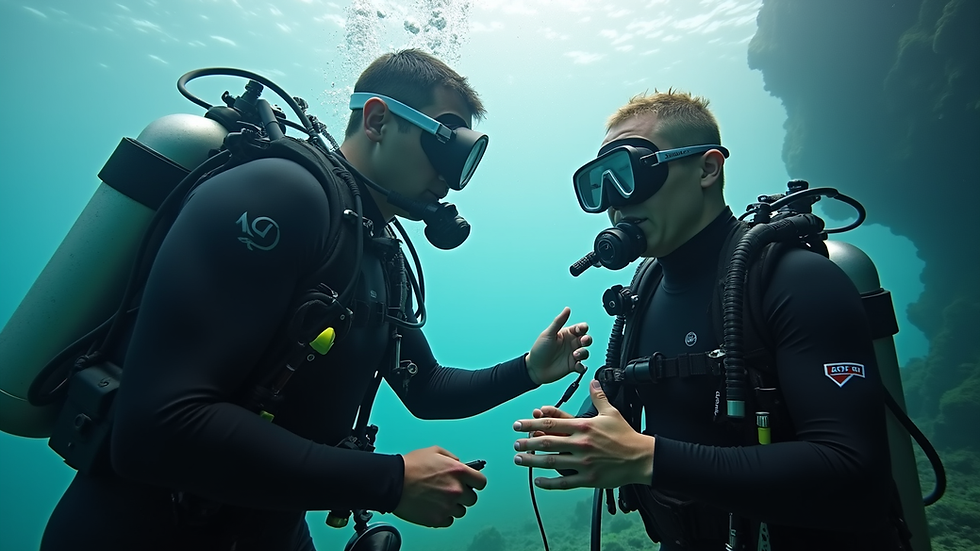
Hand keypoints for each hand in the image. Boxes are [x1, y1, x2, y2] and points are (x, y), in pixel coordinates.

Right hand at [393, 446, 487, 527]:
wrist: (392, 482)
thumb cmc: (410, 466)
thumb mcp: (434, 451)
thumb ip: (452, 458)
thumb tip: (459, 463)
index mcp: (458, 471)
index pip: (481, 482)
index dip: (475, 483)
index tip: (471, 484)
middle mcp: (456, 490)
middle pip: (472, 499)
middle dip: (463, 495)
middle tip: (450, 490)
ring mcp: (448, 506)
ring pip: (461, 511)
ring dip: (453, 506)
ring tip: (438, 498)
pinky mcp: (438, 519)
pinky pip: (449, 520)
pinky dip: (443, 515)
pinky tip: (433, 506)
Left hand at [512, 380, 654, 489]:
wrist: (641, 458)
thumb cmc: (626, 436)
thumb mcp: (611, 412)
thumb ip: (598, 397)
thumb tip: (592, 382)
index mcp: (583, 427)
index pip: (552, 423)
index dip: (532, 423)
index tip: (519, 424)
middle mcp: (580, 444)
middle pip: (547, 442)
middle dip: (527, 442)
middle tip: (515, 443)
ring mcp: (583, 463)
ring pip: (551, 462)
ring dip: (532, 461)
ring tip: (519, 459)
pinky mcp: (588, 479)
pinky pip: (564, 482)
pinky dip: (549, 483)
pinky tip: (538, 481)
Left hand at [525, 307, 591, 384]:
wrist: (534, 368)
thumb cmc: (539, 349)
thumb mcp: (548, 334)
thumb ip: (558, 322)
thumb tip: (567, 309)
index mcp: (566, 334)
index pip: (580, 328)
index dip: (582, 328)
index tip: (580, 329)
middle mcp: (571, 344)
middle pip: (586, 339)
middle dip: (587, 339)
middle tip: (583, 341)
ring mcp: (572, 356)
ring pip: (585, 352)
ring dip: (583, 353)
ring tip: (575, 355)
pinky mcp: (572, 366)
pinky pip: (582, 367)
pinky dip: (582, 367)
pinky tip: (577, 366)